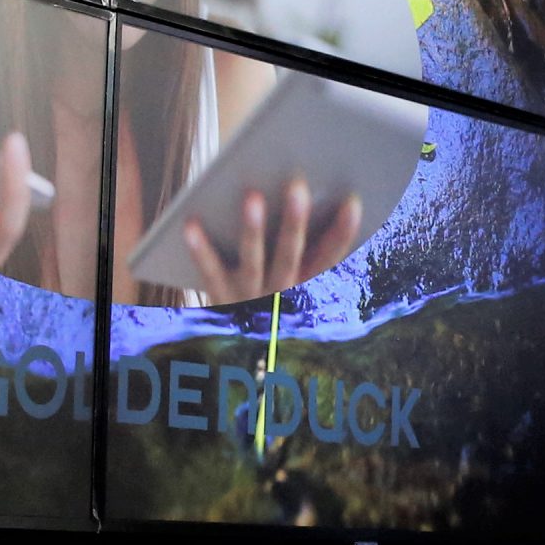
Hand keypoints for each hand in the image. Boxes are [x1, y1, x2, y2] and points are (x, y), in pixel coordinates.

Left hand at [183, 177, 362, 302]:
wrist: (242, 358)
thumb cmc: (273, 304)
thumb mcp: (297, 286)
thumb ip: (306, 254)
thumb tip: (305, 198)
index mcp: (306, 289)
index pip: (330, 260)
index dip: (343, 233)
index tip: (353, 202)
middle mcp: (281, 295)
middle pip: (290, 257)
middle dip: (295, 222)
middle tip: (297, 187)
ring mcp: (250, 298)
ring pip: (253, 263)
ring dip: (254, 230)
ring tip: (252, 195)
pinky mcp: (221, 299)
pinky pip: (210, 272)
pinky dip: (200, 250)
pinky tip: (191, 223)